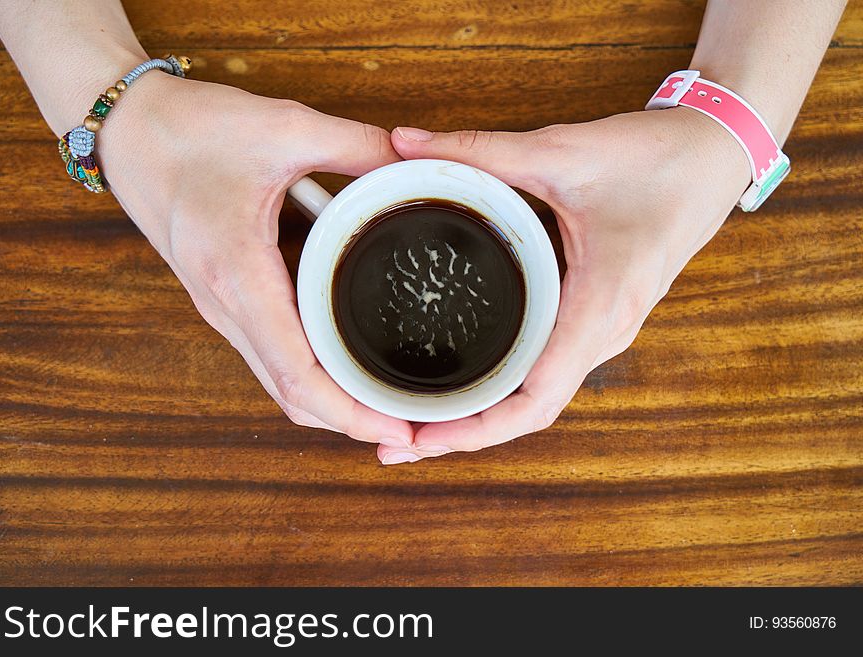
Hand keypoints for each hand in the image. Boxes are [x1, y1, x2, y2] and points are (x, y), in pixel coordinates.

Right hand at [98, 73, 414, 448]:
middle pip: (290, 396)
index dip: (351, 413)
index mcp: (240, 276)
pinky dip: (310, 375)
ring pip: (278, 382)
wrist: (124, 129)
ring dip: (330, 403)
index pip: (298, 375)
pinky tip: (348, 361)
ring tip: (386, 400)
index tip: (399, 431)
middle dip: (351, 420)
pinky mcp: (223, 299)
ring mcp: (221, 308)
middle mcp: (226, 307)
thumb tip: (412, 168)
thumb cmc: (189, 130)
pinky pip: (269, 355)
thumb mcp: (284, 127)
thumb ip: (356, 147)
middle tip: (409, 425)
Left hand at [379, 108, 750, 462]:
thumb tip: (404, 144)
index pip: (538, 399)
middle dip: (465, 434)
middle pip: (530, 411)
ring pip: (540, 396)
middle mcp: (604, 331)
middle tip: (398, 442)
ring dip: (483, 417)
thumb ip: (479, 151)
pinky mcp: (597, 317)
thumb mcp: (561, 152)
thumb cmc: (656, 160)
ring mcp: (603, 329)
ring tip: (422, 424)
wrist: (715, 157)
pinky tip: (467, 384)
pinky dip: (505, 388)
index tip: (424, 437)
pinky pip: (548, 368)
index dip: (478, 429)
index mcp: (600, 304)